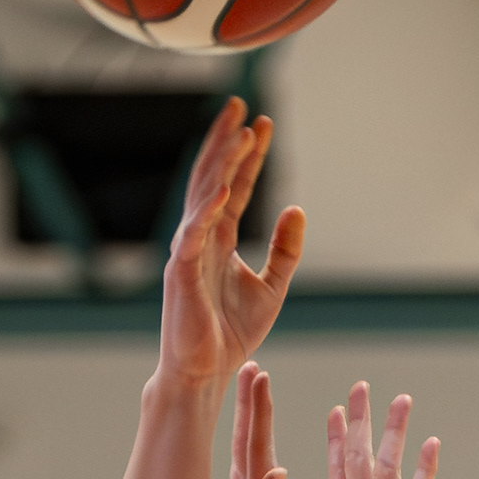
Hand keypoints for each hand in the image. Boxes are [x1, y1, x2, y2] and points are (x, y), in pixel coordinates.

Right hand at [155, 99, 306, 390]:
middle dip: (227, 143)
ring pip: (203, 198)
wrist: (206, 372)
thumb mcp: (272, 286)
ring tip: (237, 133)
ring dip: (220, 165)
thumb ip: (285, 249)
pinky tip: (223, 189)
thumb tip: (297, 208)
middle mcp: (199, 238)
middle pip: (213, 179)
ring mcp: (187, 253)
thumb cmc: (231, 333)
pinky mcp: (180, 274)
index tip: (263, 123)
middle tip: (241, 105)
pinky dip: (207, 211)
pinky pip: (193, 235)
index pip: (236, 186)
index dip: (249, 156)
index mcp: (218, 239)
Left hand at [315, 382, 450, 478]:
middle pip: (365, 463)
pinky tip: (431, 443)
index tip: (335, 412)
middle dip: (361, 425)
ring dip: (394, 434)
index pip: (342, 477)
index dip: (337, 444)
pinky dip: (424, 472)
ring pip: (390, 471)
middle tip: (360, 386)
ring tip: (400, 398)